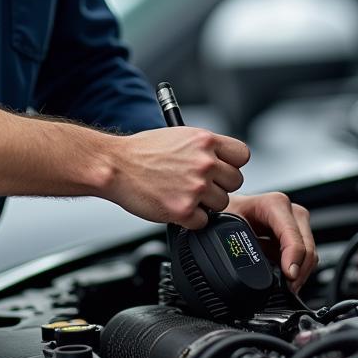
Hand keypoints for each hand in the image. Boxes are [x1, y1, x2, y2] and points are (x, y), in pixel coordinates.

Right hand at [107, 126, 249, 228]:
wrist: (115, 166)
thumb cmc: (141, 151)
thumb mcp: (179, 136)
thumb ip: (203, 148)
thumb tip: (221, 160)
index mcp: (204, 140)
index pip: (242, 155)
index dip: (232, 164)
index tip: (223, 168)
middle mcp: (204, 162)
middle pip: (235, 182)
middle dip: (219, 185)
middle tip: (199, 185)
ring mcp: (196, 187)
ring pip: (222, 204)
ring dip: (206, 204)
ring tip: (183, 194)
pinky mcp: (184, 210)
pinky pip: (203, 222)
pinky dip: (190, 219)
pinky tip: (175, 205)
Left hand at [226, 192, 316, 293]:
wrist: (226, 210)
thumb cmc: (225, 212)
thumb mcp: (227, 225)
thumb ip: (234, 241)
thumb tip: (240, 263)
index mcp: (273, 204)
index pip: (292, 234)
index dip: (293, 256)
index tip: (288, 276)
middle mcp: (289, 212)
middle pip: (307, 247)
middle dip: (299, 271)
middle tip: (287, 288)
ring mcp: (296, 225)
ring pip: (309, 255)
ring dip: (299, 273)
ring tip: (284, 286)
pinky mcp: (297, 238)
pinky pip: (304, 259)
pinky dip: (297, 272)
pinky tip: (283, 279)